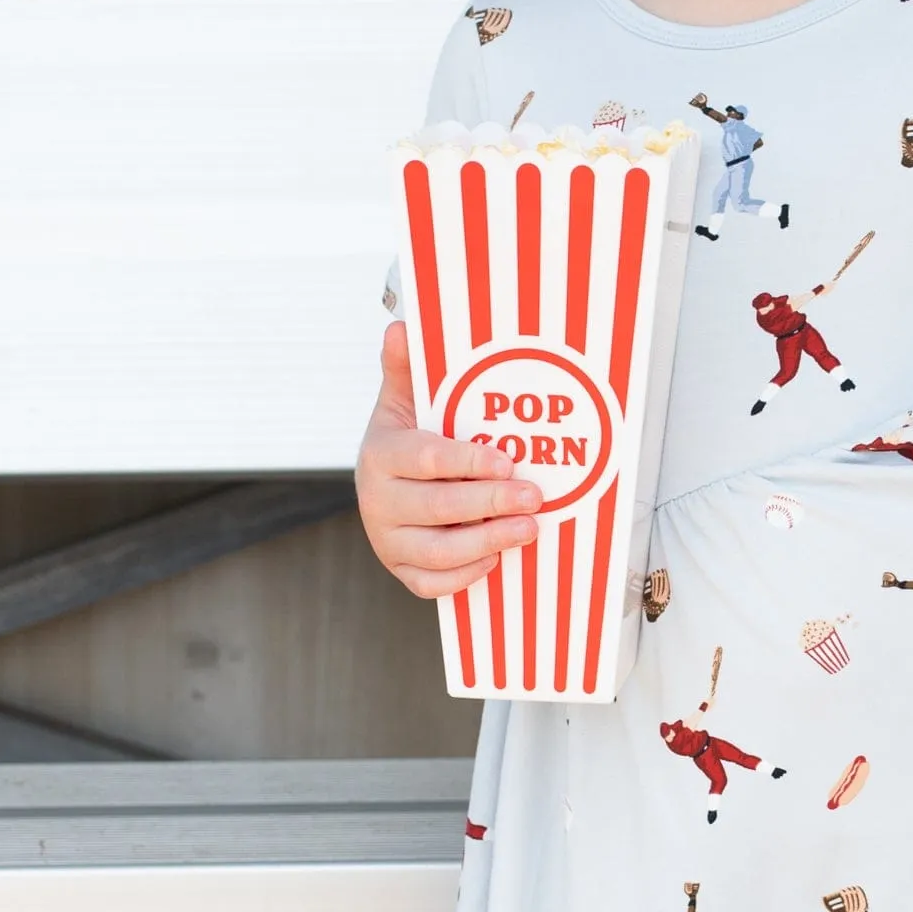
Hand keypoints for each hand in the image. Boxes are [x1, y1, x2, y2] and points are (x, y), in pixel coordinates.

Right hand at [356, 320, 540, 599]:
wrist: (382, 485)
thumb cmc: (406, 441)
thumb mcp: (402, 402)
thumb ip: (405, 369)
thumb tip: (402, 327)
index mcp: (380, 455)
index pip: (427, 460)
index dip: (468, 463)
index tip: (507, 462)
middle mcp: (378, 501)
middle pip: (437, 508)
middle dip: (490, 503)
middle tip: (534, 497)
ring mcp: (387, 540)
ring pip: (438, 552)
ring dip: (488, 541)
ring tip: (529, 528)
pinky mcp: (400, 569)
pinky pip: (430, 584)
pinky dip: (465, 575)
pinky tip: (495, 557)